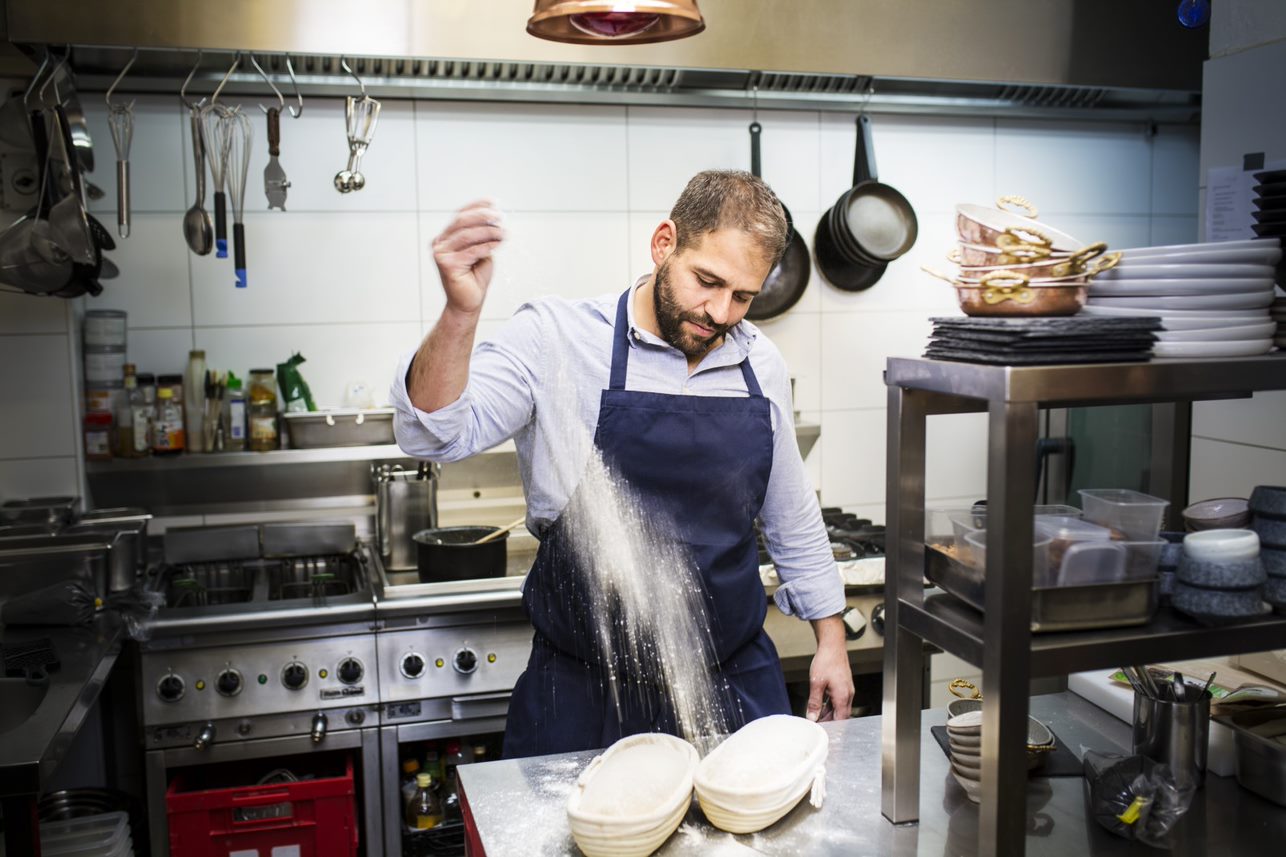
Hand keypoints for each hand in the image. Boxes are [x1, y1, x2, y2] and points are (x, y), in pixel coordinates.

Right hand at [432, 200, 505, 314]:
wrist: (467, 304)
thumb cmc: (474, 278)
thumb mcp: (480, 251)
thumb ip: (483, 236)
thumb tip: (494, 218)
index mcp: (446, 237)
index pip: (460, 215)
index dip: (477, 206)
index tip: (493, 202)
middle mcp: (440, 243)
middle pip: (462, 222)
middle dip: (482, 216)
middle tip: (500, 216)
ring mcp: (441, 254)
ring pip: (467, 235)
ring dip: (488, 232)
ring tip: (503, 232)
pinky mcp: (446, 265)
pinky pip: (471, 251)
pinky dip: (487, 246)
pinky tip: (498, 243)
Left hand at [806, 616, 853, 720]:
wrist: (832, 645)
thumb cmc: (827, 661)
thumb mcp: (816, 683)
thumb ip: (815, 702)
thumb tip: (812, 717)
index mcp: (842, 696)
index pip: (840, 720)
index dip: (832, 729)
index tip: (823, 734)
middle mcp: (847, 695)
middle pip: (840, 716)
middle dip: (829, 723)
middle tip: (816, 728)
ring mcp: (846, 691)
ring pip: (839, 709)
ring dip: (829, 715)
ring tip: (816, 719)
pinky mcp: (843, 686)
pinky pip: (838, 702)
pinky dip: (830, 707)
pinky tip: (821, 708)